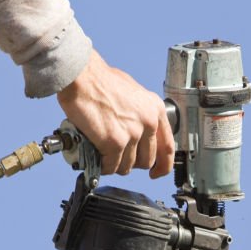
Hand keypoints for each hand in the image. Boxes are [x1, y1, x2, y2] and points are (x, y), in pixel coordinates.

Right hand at [57, 50, 173, 177]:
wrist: (82, 76)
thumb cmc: (100, 80)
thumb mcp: (132, 93)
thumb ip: (139, 114)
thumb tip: (135, 131)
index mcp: (155, 110)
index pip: (168, 147)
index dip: (163, 165)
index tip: (156, 172)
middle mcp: (148, 123)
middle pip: (146, 160)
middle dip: (132, 163)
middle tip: (118, 158)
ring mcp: (133, 134)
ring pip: (127, 166)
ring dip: (114, 165)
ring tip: (102, 154)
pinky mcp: (115, 142)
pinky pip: (111, 165)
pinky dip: (102, 165)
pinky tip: (95, 156)